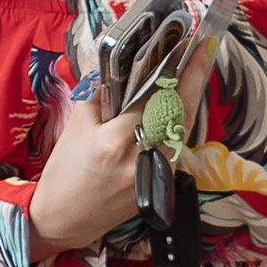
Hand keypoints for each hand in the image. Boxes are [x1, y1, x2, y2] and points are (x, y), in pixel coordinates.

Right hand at [29, 24, 221, 258]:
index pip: (153, 98)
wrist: (64, 219)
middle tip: (202, 48)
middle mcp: (141, 159)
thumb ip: (100, 95)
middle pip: (179, 111)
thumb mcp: (75, 126)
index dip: (174, 71)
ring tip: (193, 68)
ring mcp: (155, 174)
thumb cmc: (64, 173)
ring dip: (189, 97)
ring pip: (182, 128)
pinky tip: (178, 103)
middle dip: (193, 77)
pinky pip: (175, 144)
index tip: (189, 46)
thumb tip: (119, 65)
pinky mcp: (160, 184)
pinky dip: (179, 121)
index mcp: (115, 142)